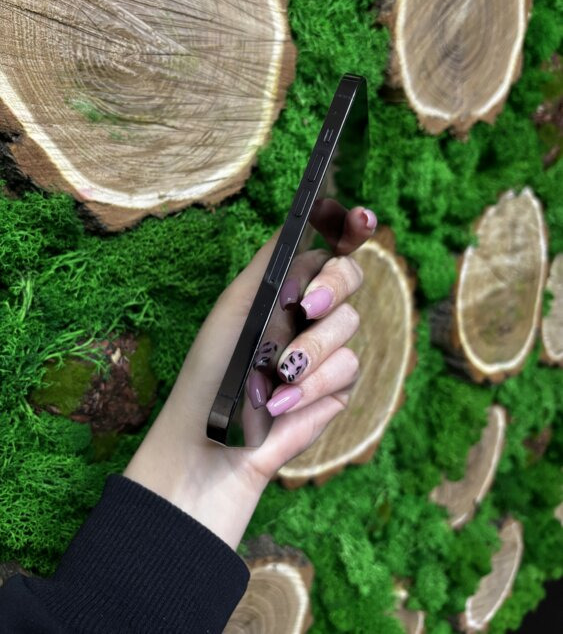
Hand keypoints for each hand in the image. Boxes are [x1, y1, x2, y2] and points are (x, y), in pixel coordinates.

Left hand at [124, 203, 376, 548]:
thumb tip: (300, 219)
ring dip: (308, 355)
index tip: (360, 216)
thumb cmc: (210, 371)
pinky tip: (281, 405)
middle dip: (330, 290)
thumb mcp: (235, 308)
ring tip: (274, 379)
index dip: (350, 229)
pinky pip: (346, 374)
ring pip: (348, 331)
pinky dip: (312, 389)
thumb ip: (270, 264)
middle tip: (304, 307)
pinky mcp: (333, 394)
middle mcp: (308, 317)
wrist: (207, 445)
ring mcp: (324, 355)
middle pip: (348, 280)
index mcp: (284, 291)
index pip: (326, 251)